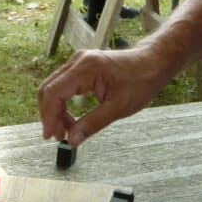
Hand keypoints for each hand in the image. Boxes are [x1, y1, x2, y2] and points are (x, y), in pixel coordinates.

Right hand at [37, 46, 168, 145]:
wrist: (152, 63)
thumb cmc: (141, 80)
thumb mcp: (118, 107)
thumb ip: (93, 124)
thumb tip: (72, 140)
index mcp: (85, 68)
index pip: (53, 92)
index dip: (49, 116)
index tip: (52, 135)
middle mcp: (78, 62)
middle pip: (48, 90)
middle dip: (49, 115)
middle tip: (58, 136)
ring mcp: (78, 63)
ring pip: (53, 89)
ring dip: (55, 111)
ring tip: (66, 131)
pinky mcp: (81, 68)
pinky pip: (62, 86)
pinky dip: (62, 104)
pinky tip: (70, 119)